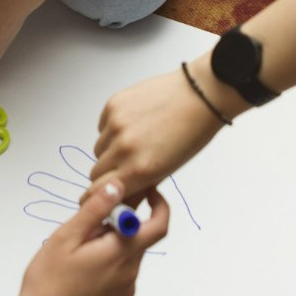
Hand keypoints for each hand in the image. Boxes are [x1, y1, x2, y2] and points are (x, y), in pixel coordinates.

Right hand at [16, 178, 167, 295]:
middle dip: (120, 225)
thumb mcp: (67, 237)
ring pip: (127, 257)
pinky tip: (81, 272)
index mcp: (122, 252)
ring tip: (77, 253)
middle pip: (139, 239)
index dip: (157, 203)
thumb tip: (118, 186)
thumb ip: (95, 209)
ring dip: (111, 246)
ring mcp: (126, 291)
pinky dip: (108, 265)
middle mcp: (131, 273)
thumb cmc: (49, 281)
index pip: (159, 224)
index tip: (144, 191)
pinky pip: (120, 275)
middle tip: (88, 226)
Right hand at [90, 63, 223, 196]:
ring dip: (110, 149)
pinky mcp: (113, 104)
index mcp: (139, 169)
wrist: (200, 94)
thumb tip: (120, 201)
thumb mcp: (167, 170)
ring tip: (134, 139)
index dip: (99, 194)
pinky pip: (102, 125)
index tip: (101, 193)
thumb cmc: (191, 133)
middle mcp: (124, 148)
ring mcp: (116, 124)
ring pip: (98, 148)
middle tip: (125, 164)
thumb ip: (139, 187)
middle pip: (96, 172)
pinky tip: (133, 122)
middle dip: (108, 172)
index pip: (99, 191)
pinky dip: (112, 128)